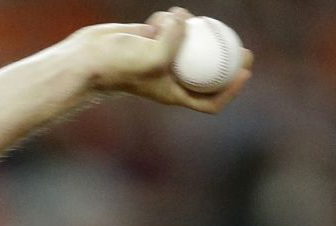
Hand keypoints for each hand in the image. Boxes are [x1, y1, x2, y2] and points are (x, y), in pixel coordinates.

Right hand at [69, 8, 253, 112]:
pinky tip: (166, 14)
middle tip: (243, 46)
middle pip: (207, 73)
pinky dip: (170, 21)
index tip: (244, 73)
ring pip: (189, 45)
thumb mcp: (155, 56)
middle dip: (227, 61)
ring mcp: (162, 58)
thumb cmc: (121, 65)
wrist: (91, 57)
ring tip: (186, 17)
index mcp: (174, 94)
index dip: (231, 90)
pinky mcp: (152, 41)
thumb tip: (185, 20)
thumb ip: (175, 39)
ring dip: (191, 29)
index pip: (210, 101)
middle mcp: (171, 78)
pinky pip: (172, 29)